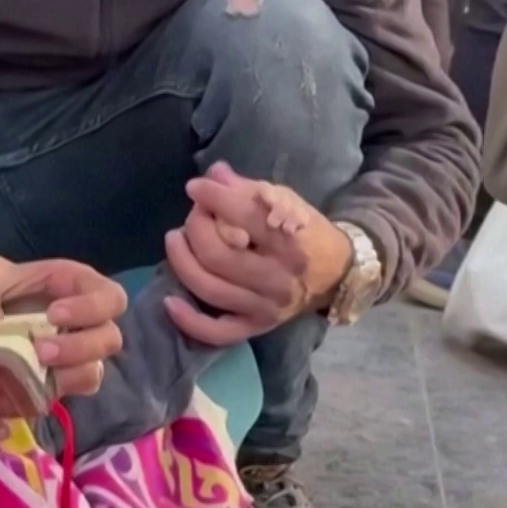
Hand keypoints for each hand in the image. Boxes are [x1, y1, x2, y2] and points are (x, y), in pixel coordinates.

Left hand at [0, 256, 126, 397]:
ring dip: (70, 372)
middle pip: (110, 338)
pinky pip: (72, 392)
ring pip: (94, 371)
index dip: (92, 308)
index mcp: (78, 286)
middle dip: (80, 346)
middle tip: (42, 349)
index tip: (54, 314)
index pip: (110, 297)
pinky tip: (32, 382)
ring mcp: (75, 355)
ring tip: (36, 366)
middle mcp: (85, 322)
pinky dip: (57, 390)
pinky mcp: (59, 381)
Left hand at [163, 163, 353, 346]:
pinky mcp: (257, 328)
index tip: (195, 187)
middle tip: (193, 215)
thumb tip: (214, 174)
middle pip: (219, 256)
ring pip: (211, 289)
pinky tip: (169, 302)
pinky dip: (189, 321)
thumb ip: (249, 189)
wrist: (338, 274)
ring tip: (176, 240)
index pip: (245, 217)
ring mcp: (265, 308)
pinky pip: (218, 333)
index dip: (213, 198)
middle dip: (196, 228)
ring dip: (183, 262)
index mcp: (289, 243)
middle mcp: (278, 279)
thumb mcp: (287, 202)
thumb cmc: (307, 233)